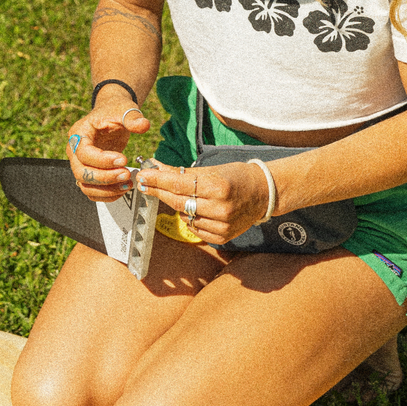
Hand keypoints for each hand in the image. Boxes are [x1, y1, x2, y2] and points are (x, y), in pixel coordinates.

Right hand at [66, 100, 149, 202]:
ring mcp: (79, 164)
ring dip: (107, 189)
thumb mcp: (125, 109)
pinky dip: (106, 194)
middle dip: (105, 177)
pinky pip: (92, 190)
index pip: (83, 152)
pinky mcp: (89, 173)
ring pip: (85, 185)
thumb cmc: (115, 110)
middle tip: (127, 174)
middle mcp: (74, 151)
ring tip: (128, 184)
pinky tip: (123, 189)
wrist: (111, 114)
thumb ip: (133, 118)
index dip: (102, 160)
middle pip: (81, 172)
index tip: (123, 159)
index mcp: (78, 133)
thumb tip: (143, 125)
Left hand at [134, 160, 269, 245]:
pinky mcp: (223, 237)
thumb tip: (156, 168)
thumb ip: (182, 173)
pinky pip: (195, 229)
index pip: (179, 184)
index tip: (143, 176)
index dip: (158, 180)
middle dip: (160, 192)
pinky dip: (192, 218)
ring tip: (191, 196)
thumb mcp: (212, 170)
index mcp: (218, 186)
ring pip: (185, 217)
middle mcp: (220, 208)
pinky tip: (201, 210)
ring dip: (180, 206)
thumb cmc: (237, 177)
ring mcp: (222, 225)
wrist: (264, 193)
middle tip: (146, 184)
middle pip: (178, 202)